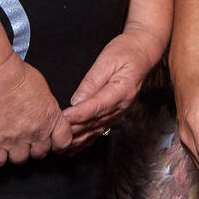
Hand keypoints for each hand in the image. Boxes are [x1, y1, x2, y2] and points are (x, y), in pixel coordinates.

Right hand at [0, 54, 69, 164]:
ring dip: (14, 153)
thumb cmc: (15, 73)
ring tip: (7, 141)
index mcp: (51, 117)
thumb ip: (45, 106)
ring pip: (19, 160)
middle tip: (24, 138)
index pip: (64, 141)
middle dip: (33, 148)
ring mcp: (14, 140)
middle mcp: (36, 132)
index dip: (56, 144)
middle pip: (40, 154)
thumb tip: (42, 113)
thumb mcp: (42, 88)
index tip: (50, 142)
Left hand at [59, 30, 164, 153]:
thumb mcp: (107, 60)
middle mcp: (122, 105)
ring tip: (62, 146)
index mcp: (122, 91)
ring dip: (80, 139)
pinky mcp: (115, 112)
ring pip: (97, 129)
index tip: (65, 117)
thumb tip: (77, 100)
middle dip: (76, 129)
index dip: (80, 114)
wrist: (142, 52)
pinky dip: (87, 139)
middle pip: (96, 121)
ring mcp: (119, 111)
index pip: (98, 106)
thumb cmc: (127, 52)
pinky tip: (76, 146)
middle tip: (57, 133)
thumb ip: (92, 81)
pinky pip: (100, 128)